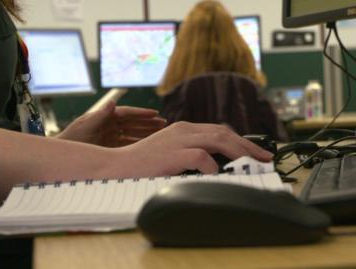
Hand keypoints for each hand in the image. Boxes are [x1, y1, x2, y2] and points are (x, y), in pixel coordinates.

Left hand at [57, 101, 166, 146]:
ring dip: (147, 133)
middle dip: (148, 123)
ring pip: (133, 134)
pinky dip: (139, 145)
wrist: (64, 153)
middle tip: (164, 123)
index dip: (142, 113)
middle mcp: (111, 125)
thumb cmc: (72, 137)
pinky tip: (150, 146)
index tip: (155, 113)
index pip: (128, 113)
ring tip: (162, 133)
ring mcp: (112, 136)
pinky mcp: (111, 147)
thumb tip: (112, 102)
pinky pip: (129, 145)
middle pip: (134, 122)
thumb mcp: (85, 126)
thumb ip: (99, 116)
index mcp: (106, 116)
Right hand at [119, 122, 273, 175]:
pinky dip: (214, 165)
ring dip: (240, 152)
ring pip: (218, 140)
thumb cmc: (142, 163)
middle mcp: (183, 130)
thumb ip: (190, 153)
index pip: (219, 130)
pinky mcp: (173, 153)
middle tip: (264, 157)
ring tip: (254, 163)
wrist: (117, 166)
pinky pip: (201, 157)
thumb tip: (216, 164)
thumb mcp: (169, 152)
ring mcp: (178, 140)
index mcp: (183, 129)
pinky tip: (220, 174)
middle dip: (247, 145)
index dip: (240, 140)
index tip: (254, 152)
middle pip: (224, 132)